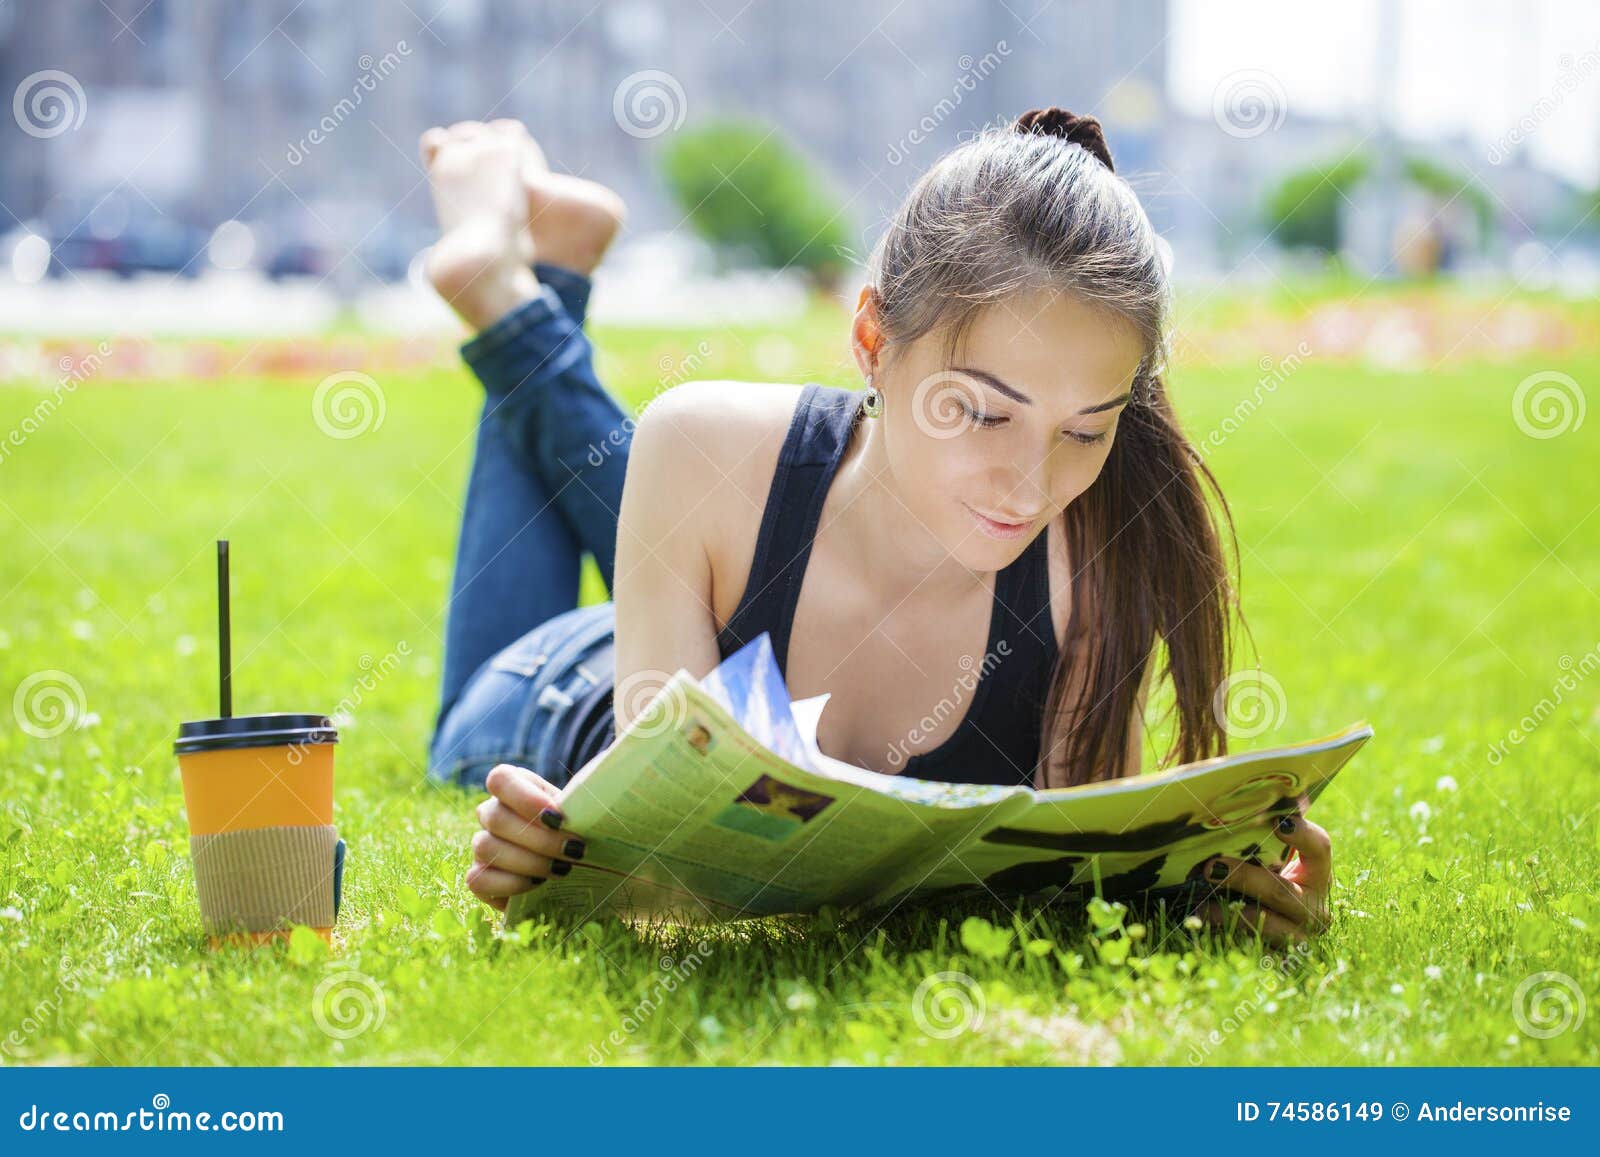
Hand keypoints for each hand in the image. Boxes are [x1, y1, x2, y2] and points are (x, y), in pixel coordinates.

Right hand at [465, 763, 585, 911]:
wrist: (586, 870)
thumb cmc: (589, 831)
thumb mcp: (593, 805)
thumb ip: (596, 783)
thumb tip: (614, 762)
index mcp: (518, 786)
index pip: (500, 779)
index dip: (524, 798)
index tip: (559, 818)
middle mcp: (493, 813)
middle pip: (495, 817)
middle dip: (539, 839)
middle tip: (574, 852)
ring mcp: (483, 845)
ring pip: (485, 847)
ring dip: (528, 862)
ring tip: (562, 869)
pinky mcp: (481, 879)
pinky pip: (478, 880)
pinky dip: (510, 884)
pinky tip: (539, 885)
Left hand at [1190, 802, 1331, 948]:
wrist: (1280, 928)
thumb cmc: (1270, 877)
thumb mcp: (1273, 856)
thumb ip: (1265, 829)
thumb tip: (1250, 789)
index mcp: (1318, 872)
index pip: (1319, 848)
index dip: (1302, 835)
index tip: (1278, 822)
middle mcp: (1316, 907)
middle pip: (1281, 891)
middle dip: (1244, 879)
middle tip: (1210, 866)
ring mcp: (1300, 937)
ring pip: (1264, 925)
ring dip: (1228, 912)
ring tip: (1199, 904)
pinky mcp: (1280, 957)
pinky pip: (1250, 946)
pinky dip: (1223, 932)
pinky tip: (1201, 920)